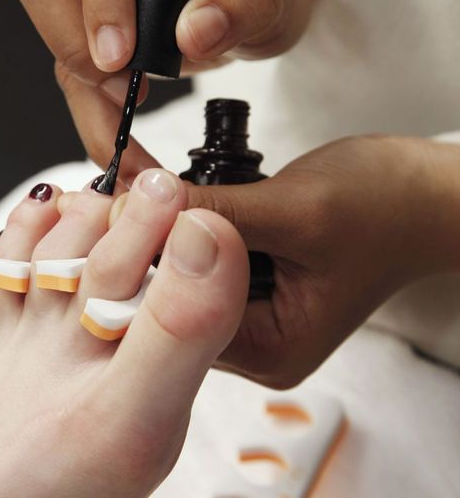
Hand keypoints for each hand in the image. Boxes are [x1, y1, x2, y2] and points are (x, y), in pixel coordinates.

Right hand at [3, 0, 321, 182]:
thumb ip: (243, 0)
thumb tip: (192, 33)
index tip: (122, 57)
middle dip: (76, 45)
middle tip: (127, 90)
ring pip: (50, 31)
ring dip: (85, 95)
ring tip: (125, 142)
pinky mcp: (85, 19)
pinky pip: (71, 66)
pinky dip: (92, 110)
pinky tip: (117, 139)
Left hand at [111, 135, 459, 386]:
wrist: (423, 194)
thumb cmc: (385, 205)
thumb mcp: (297, 208)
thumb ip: (218, 213)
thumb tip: (145, 205)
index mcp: (268, 347)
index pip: (174, 317)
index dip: (139, 263)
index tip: (112, 212)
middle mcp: (250, 338)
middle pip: (170, 297)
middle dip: (144, 242)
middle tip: (116, 193)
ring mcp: (247, 308)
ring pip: (180, 272)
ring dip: (161, 228)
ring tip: (140, 187)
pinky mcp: (248, 278)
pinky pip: (200, 253)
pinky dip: (183, 221)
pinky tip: (166, 192)